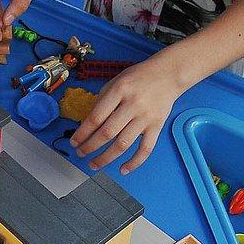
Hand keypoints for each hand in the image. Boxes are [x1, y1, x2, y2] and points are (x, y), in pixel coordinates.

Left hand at [69, 53, 186, 172]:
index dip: (82, 133)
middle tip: (81, 154)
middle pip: (107, 133)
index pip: (96, 117)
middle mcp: (133, 105)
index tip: (74, 142)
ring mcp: (146, 117)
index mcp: (120, 90)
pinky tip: (123, 169)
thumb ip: (102, 101)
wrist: (168, 74)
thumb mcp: (116, 81)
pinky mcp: (157, 126)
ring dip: (105, 158)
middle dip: (90, 147)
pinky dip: (134, 163)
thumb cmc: (139, 78)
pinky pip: (146, 149)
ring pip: (123, 144)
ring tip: (94, 164)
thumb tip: (88, 124)